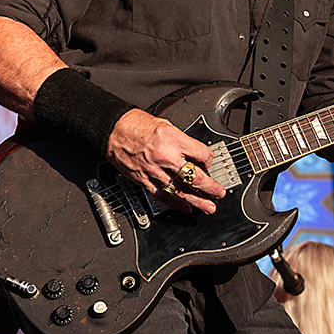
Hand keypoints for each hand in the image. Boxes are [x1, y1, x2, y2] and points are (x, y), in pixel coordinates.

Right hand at [105, 109, 226, 213]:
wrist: (114, 130)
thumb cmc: (137, 125)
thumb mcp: (168, 126)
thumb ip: (183, 141)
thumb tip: (196, 154)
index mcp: (175, 140)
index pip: (202, 155)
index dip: (209, 160)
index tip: (209, 163)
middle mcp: (167, 157)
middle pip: (195, 176)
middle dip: (211, 187)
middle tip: (220, 193)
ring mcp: (155, 171)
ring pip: (181, 190)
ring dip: (197, 201)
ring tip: (209, 207)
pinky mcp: (144, 181)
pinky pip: (163, 196)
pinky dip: (176, 204)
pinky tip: (186, 208)